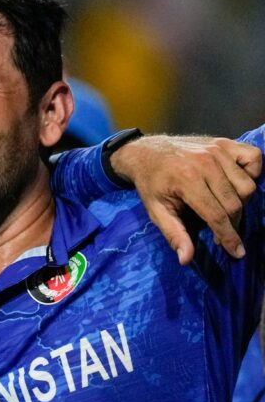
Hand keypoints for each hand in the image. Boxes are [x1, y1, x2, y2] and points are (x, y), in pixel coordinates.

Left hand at [111, 135, 261, 263]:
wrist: (147, 152)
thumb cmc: (152, 183)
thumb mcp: (155, 210)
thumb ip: (173, 234)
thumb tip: (186, 259)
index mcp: (186, 180)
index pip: (217, 215)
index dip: (229, 237)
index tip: (237, 252)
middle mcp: (205, 163)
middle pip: (235, 203)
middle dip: (233, 224)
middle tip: (222, 231)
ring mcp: (217, 150)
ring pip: (247, 185)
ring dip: (242, 202)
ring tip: (224, 207)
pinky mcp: (224, 142)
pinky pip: (254, 159)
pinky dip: (252, 173)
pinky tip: (236, 183)